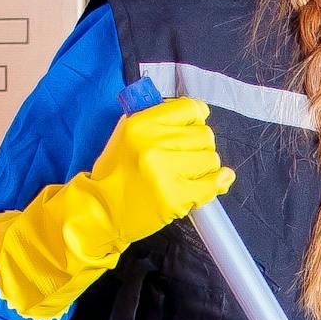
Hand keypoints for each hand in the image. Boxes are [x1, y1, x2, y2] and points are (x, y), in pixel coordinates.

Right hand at [0, 96, 232, 319]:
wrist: (102, 210)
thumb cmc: (116, 172)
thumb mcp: (127, 133)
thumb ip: (158, 119)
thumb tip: (199, 111)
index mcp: (141, 123)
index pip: (189, 108)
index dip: (197, 117)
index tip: (194, 126)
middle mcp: (153, 144)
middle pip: (204, 135)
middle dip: (199, 146)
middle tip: (185, 158)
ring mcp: (164, 172)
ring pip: (211, 158)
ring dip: (205, 166)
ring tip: (188, 173)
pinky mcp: (175, 198)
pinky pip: (212, 185)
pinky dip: (218, 182)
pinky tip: (218, 180)